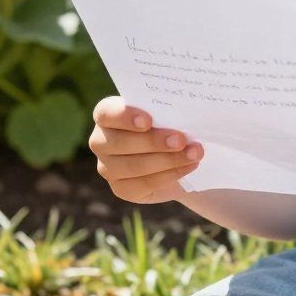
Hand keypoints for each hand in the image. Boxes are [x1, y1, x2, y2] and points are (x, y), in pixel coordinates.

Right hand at [89, 96, 203, 204]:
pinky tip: (188, 166)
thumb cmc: (170, 122)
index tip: (148, 120)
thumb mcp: (170, 111)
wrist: (178, 154)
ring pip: (133, 166)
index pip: (106, 113)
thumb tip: (189, 108)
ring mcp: (108, 167)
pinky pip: (143, 184)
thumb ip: (170, 107)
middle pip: (119, 143)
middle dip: (153, 142)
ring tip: (194, 153)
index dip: (124, 116)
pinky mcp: (121, 188)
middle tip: (181, 140)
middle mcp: (101, 141)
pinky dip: (169, 175)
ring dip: (168, 160)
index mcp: (107, 115)